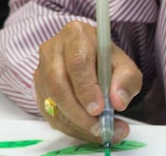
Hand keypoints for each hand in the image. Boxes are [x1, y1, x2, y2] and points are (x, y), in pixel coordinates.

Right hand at [34, 21, 142, 142]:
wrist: (91, 60)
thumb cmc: (107, 61)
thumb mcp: (125, 66)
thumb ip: (126, 80)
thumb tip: (117, 101)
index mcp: (76, 34)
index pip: (77, 62)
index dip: (87, 88)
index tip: (99, 108)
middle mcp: (53, 49)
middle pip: (58, 84)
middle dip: (78, 111)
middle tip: (99, 127)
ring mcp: (42, 69)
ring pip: (52, 101)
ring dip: (75, 123)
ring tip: (99, 131)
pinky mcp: (38, 88)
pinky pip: (49, 113)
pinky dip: (69, 127)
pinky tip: (87, 130)